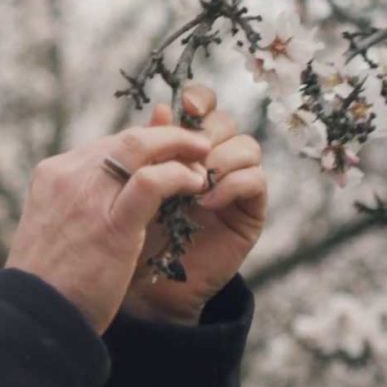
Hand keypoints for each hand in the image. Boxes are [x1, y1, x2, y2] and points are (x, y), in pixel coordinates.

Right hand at [6, 126, 211, 332]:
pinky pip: (152, 182)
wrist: (34, 317)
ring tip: (202, 157)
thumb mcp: (58, 228)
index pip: (107, 145)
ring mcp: (86, 197)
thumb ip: (81, 202)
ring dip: (178, 146)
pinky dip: (179, 175)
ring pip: (140, 147)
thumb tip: (111, 193)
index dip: (144, 145)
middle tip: (195, 144)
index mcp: (52, 175)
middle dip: (167, 136)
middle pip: (126, 138)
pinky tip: (195, 184)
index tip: (168, 155)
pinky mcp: (110, 224)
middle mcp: (68, 176)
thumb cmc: (49, 281)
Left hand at [120, 85, 267, 325]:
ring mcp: (233, 184)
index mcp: (182, 147)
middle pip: (225, 123)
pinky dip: (232, 184)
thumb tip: (161, 109)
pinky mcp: (249, 211)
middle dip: (207, 132)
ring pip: (247, 146)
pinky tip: (204, 202)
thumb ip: (148, 152)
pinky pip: (256, 180)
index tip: (186, 104)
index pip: (202, 107)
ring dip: (220, 158)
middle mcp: (211, 160)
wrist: (144, 288)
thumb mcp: (133, 188)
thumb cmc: (130, 235)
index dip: (200, 99)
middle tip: (188, 152)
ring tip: (193, 183)